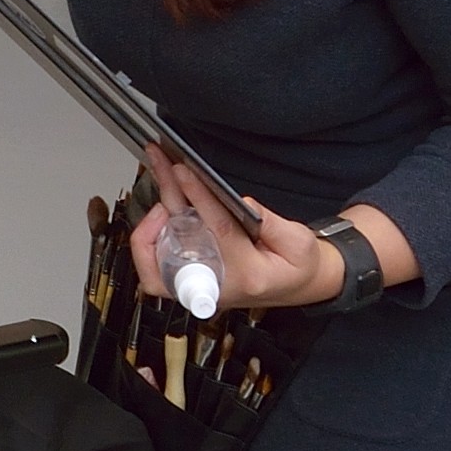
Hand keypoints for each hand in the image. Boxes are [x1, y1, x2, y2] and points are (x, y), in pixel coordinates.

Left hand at [130, 150, 399, 312]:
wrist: (295, 287)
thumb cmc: (296, 265)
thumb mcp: (300, 243)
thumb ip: (274, 224)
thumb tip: (244, 203)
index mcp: (248, 272)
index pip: (218, 229)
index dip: (198, 197)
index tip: (183, 171)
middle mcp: (217, 282)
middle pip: (178, 239)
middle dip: (166, 198)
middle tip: (162, 163)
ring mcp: (198, 285)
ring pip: (156, 258)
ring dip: (152, 215)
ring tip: (161, 175)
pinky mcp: (188, 282)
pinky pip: (155, 268)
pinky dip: (150, 239)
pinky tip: (161, 209)